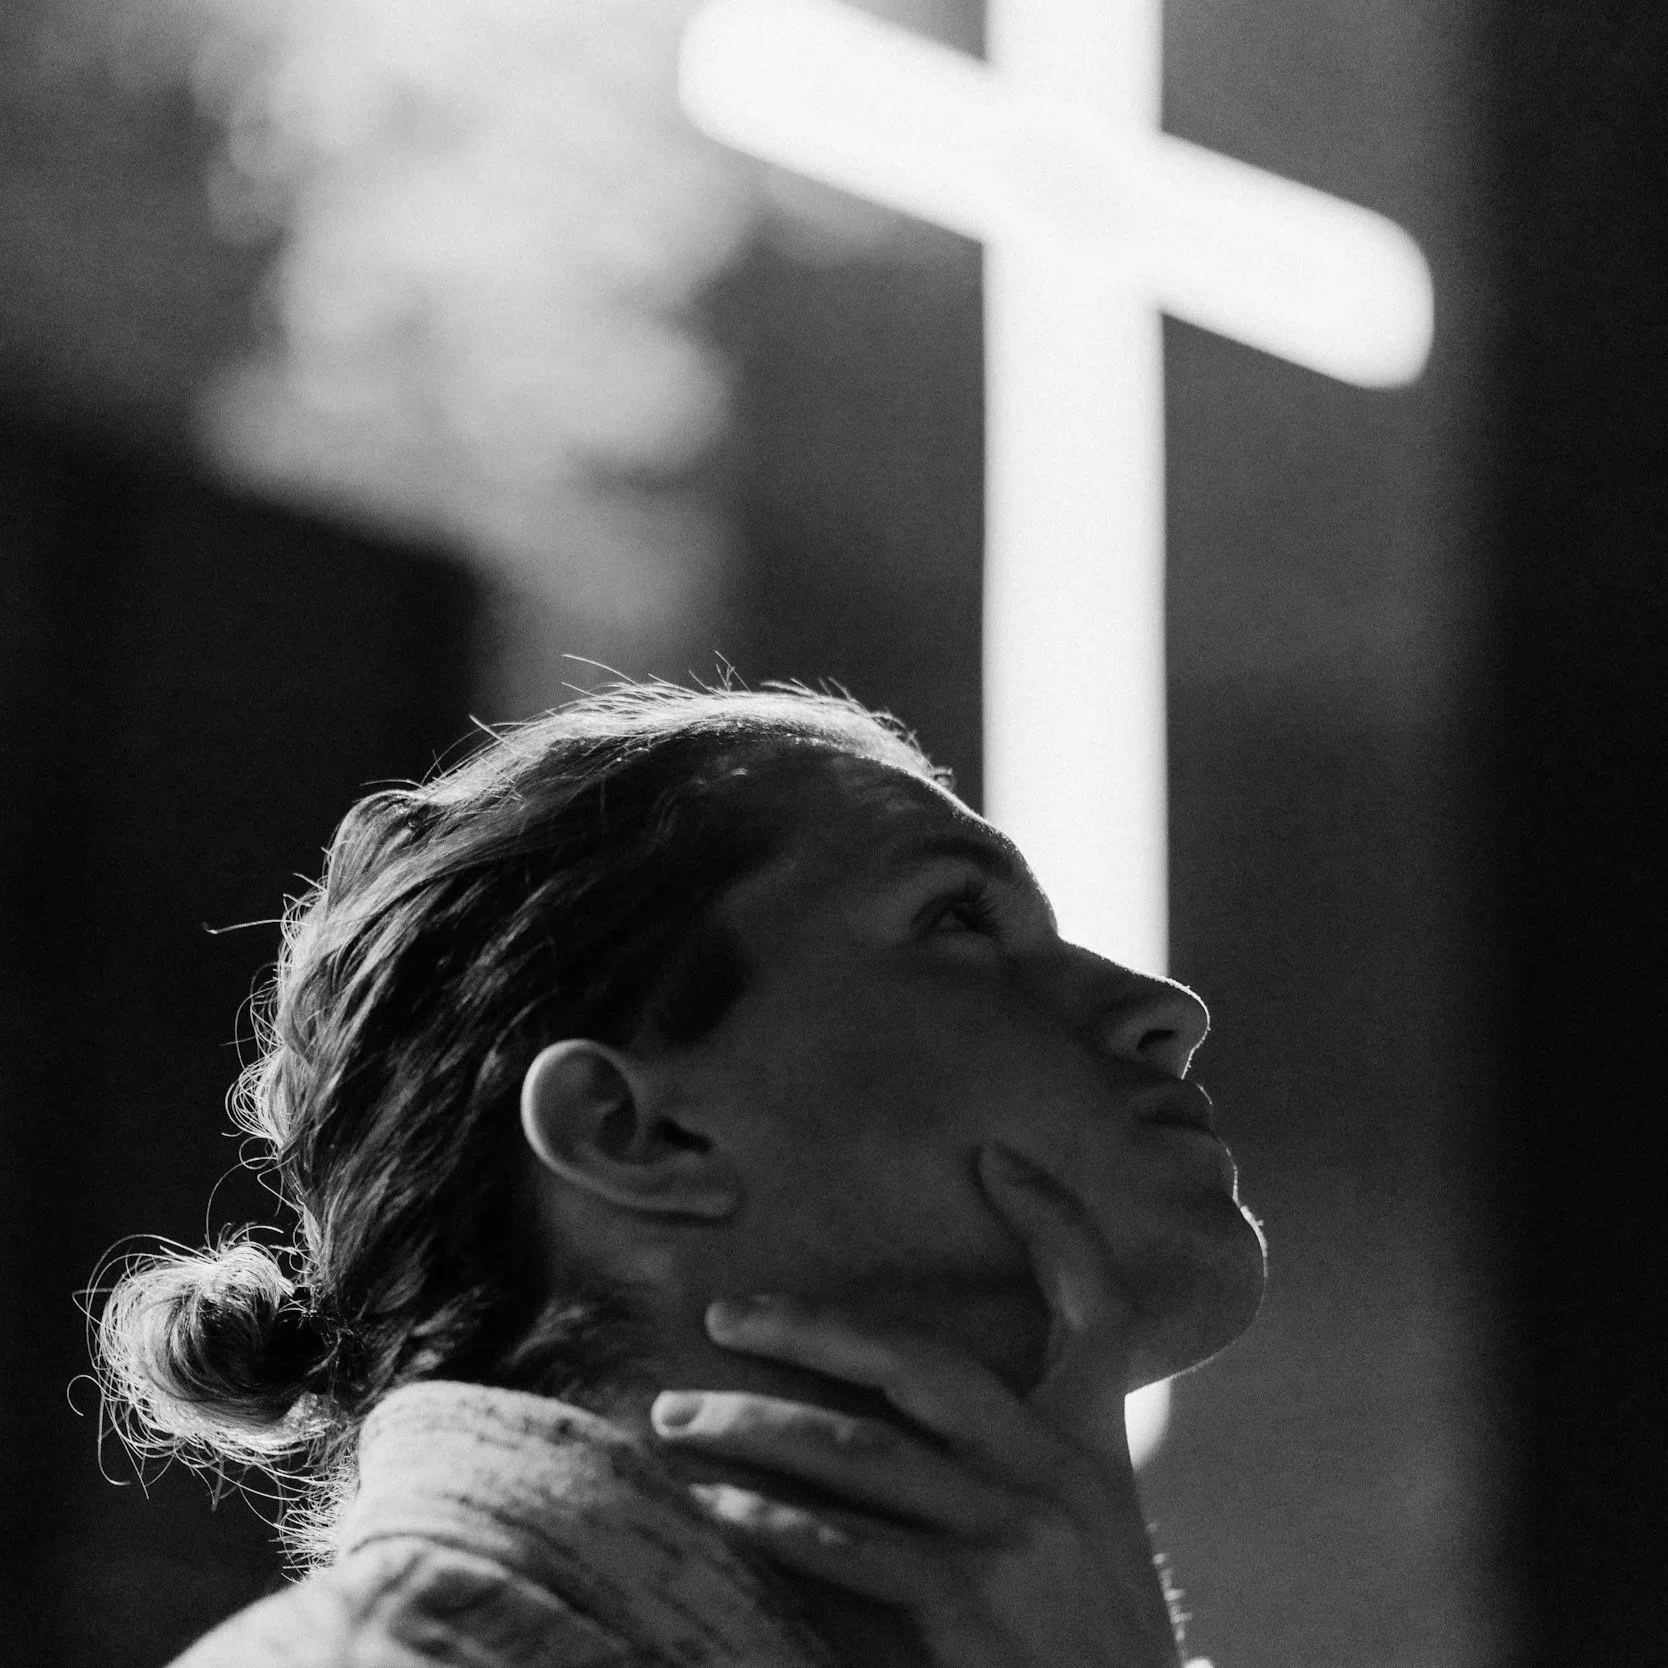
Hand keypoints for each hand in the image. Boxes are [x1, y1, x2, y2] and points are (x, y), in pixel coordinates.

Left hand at [649, 1143, 1183, 1667]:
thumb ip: (1025, 1459)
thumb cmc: (1096, 1641)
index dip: (1055, 1221)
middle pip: (922, 1358)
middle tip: (724, 1315)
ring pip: (859, 1448)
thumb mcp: (1092, 1530)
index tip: (996, 1158)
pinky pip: (850, 1542)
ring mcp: (1012, 1532)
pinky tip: (718, 1506)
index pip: (1097, 1302)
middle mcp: (1057, 1469)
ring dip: (753, 1427)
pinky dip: (775, 1519)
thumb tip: (918, 1413)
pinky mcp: (971, 1601)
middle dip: (811, 1328)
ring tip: (676, 1420)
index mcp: (1094, 1441)